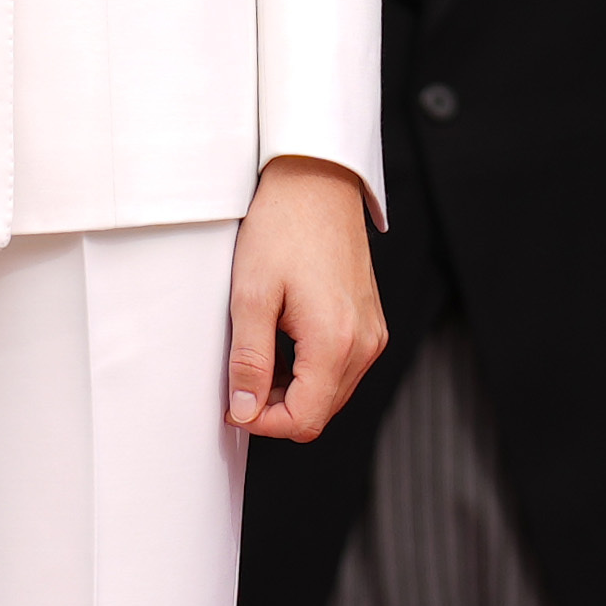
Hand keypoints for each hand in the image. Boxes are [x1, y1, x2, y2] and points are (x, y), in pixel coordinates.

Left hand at [226, 152, 383, 440]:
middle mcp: (365, 344)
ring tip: (258, 354)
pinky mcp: (371, 323)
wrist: (317, 183)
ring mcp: (373, 334)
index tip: (232, 404)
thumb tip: (244, 412)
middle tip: (239, 379)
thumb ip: (249, 362)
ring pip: (331, 394)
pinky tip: (283, 342)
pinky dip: (310, 370)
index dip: (262, 422)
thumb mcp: (251, 297)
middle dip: (276, 408)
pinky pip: (342, 369)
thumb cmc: (282, 229)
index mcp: (336, 341)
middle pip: (319, 413)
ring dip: (292, 390)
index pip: (303, 419)